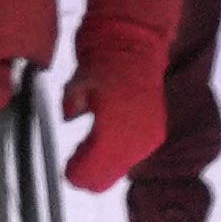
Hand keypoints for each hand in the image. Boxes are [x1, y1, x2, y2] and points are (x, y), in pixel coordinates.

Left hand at [59, 49, 162, 190]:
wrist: (138, 41)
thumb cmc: (106, 58)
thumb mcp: (77, 82)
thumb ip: (71, 106)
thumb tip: (69, 117)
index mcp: (114, 131)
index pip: (92, 172)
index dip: (75, 174)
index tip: (64, 168)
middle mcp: (135, 141)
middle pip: (105, 180)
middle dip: (87, 174)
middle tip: (73, 161)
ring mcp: (148, 139)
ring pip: (118, 171)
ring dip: (102, 164)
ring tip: (88, 146)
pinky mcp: (156, 134)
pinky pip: (131, 158)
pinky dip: (116, 154)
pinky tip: (105, 138)